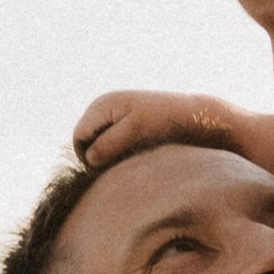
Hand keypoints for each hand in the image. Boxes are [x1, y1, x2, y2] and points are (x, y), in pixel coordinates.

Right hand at [73, 89, 238, 168]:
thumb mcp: (135, 132)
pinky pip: (111, 144)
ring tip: (134, 159)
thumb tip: (89, 158)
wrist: (194, 116)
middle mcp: (104, 106)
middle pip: (85, 142)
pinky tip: (137, 155)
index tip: (113, 169)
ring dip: (109, 156)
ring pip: (98, 145)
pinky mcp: (124, 123)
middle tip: (124, 166)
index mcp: (102, 104)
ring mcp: (113, 114)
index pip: (79, 139)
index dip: (89, 158)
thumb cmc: (165, 123)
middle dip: (98, 157)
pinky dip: (119, 153)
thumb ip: (109, 144)